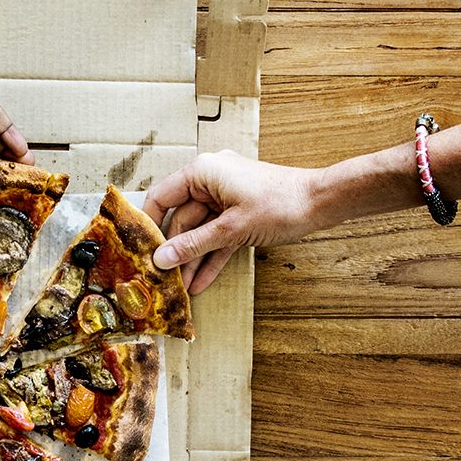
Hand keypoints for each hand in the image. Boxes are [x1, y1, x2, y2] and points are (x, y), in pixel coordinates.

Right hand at [144, 151, 325, 292]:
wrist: (322, 203)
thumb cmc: (280, 204)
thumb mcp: (231, 228)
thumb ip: (194, 244)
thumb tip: (162, 259)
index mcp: (203, 172)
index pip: (162, 197)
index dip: (149, 224)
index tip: (139, 250)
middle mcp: (210, 182)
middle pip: (181, 219)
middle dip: (174, 251)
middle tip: (162, 278)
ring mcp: (225, 199)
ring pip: (200, 232)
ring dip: (192, 259)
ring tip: (181, 288)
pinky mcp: (239, 215)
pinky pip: (217, 238)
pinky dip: (211, 257)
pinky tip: (200, 283)